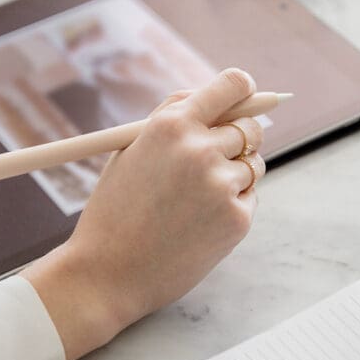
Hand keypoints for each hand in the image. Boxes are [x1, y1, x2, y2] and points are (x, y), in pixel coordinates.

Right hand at [22, 68, 265, 359]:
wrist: (107, 274)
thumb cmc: (116, 209)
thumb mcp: (132, 149)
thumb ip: (175, 118)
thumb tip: (221, 97)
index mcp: (171, 124)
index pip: (233, 85)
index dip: (243, 90)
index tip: (245, 96)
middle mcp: (200, 149)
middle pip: (250, 126)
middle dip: (238, 137)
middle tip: (216, 157)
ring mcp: (222, 184)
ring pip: (252, 164)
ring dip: (235, 174)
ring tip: (194, 199)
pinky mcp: (237, 218)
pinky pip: (249, 197)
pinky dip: (232, 205)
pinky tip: (198, 223)